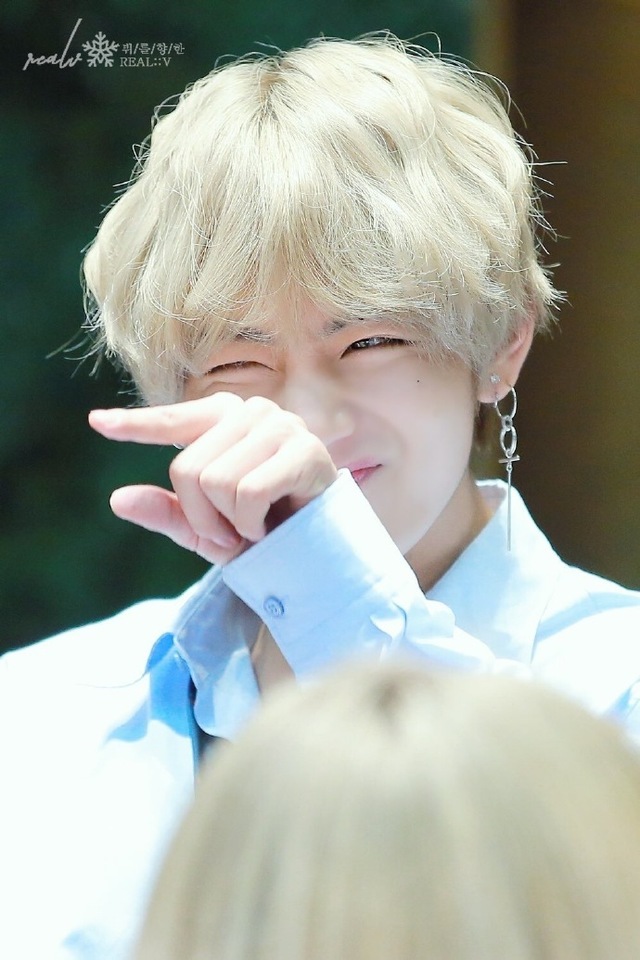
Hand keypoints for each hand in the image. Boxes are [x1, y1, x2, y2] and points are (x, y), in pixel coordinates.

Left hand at [89, 394, 337, 564]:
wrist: (318, 557)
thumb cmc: (265, 532)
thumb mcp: (206, 528)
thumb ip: (167, 512)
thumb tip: (117, 500)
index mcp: (225, 420)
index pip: (174, 419)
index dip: (136, 424)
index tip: (97, 423)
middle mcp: (253, 412)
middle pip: (187, 469)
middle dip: (202, 516)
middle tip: (232, 531)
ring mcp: (282, 427)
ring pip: (216, 482)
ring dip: (230, 522)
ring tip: (255, 527)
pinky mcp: (306, 451)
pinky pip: (247, 493)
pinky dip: (252, 524)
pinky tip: (272, 526)